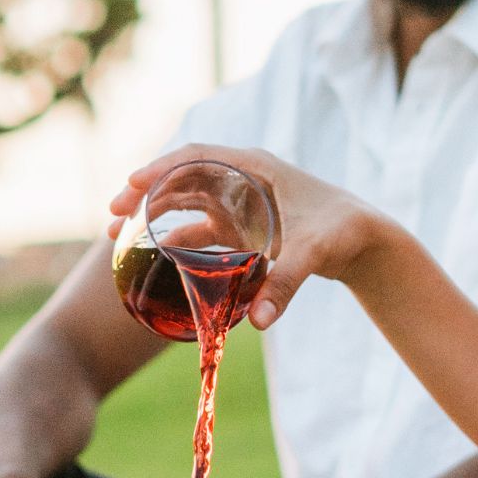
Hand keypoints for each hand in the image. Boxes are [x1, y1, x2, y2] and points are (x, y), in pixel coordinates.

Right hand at [106, 144, 397, 328]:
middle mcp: (244, 177)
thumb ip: (284, 284)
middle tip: (111, 214)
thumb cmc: (344, 232)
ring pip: (187, 199)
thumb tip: (256, 322)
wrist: (367, 241)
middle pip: (183, 176)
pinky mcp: (246, 224)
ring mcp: (243, 200)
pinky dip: (175, 233)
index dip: (160, 167)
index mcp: (255, 166)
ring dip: (153, 213)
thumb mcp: (312, 253)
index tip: (130, 185)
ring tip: (116, 233)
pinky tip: (154, 252)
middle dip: (145, 192)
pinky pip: (201, 223)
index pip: (196, 156)